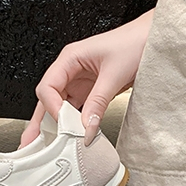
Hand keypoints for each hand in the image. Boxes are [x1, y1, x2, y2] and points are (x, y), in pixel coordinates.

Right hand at [20, 8, 154, 147]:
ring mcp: (81, 81)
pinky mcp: (92, 91)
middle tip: (31, 142)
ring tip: (46, 145)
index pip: (48, 87)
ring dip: (56, 125)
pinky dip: (74, 123)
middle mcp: (71, 70)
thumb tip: (87, 127)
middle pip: (49, 99)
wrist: (154, 40)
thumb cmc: (133, 43)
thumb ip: (98, 102)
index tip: (62, 125)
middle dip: (40, 121)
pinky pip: (78, 109)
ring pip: (61, 107)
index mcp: (70, 58)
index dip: (51, 108)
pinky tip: (71, 136)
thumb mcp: (114, 74)